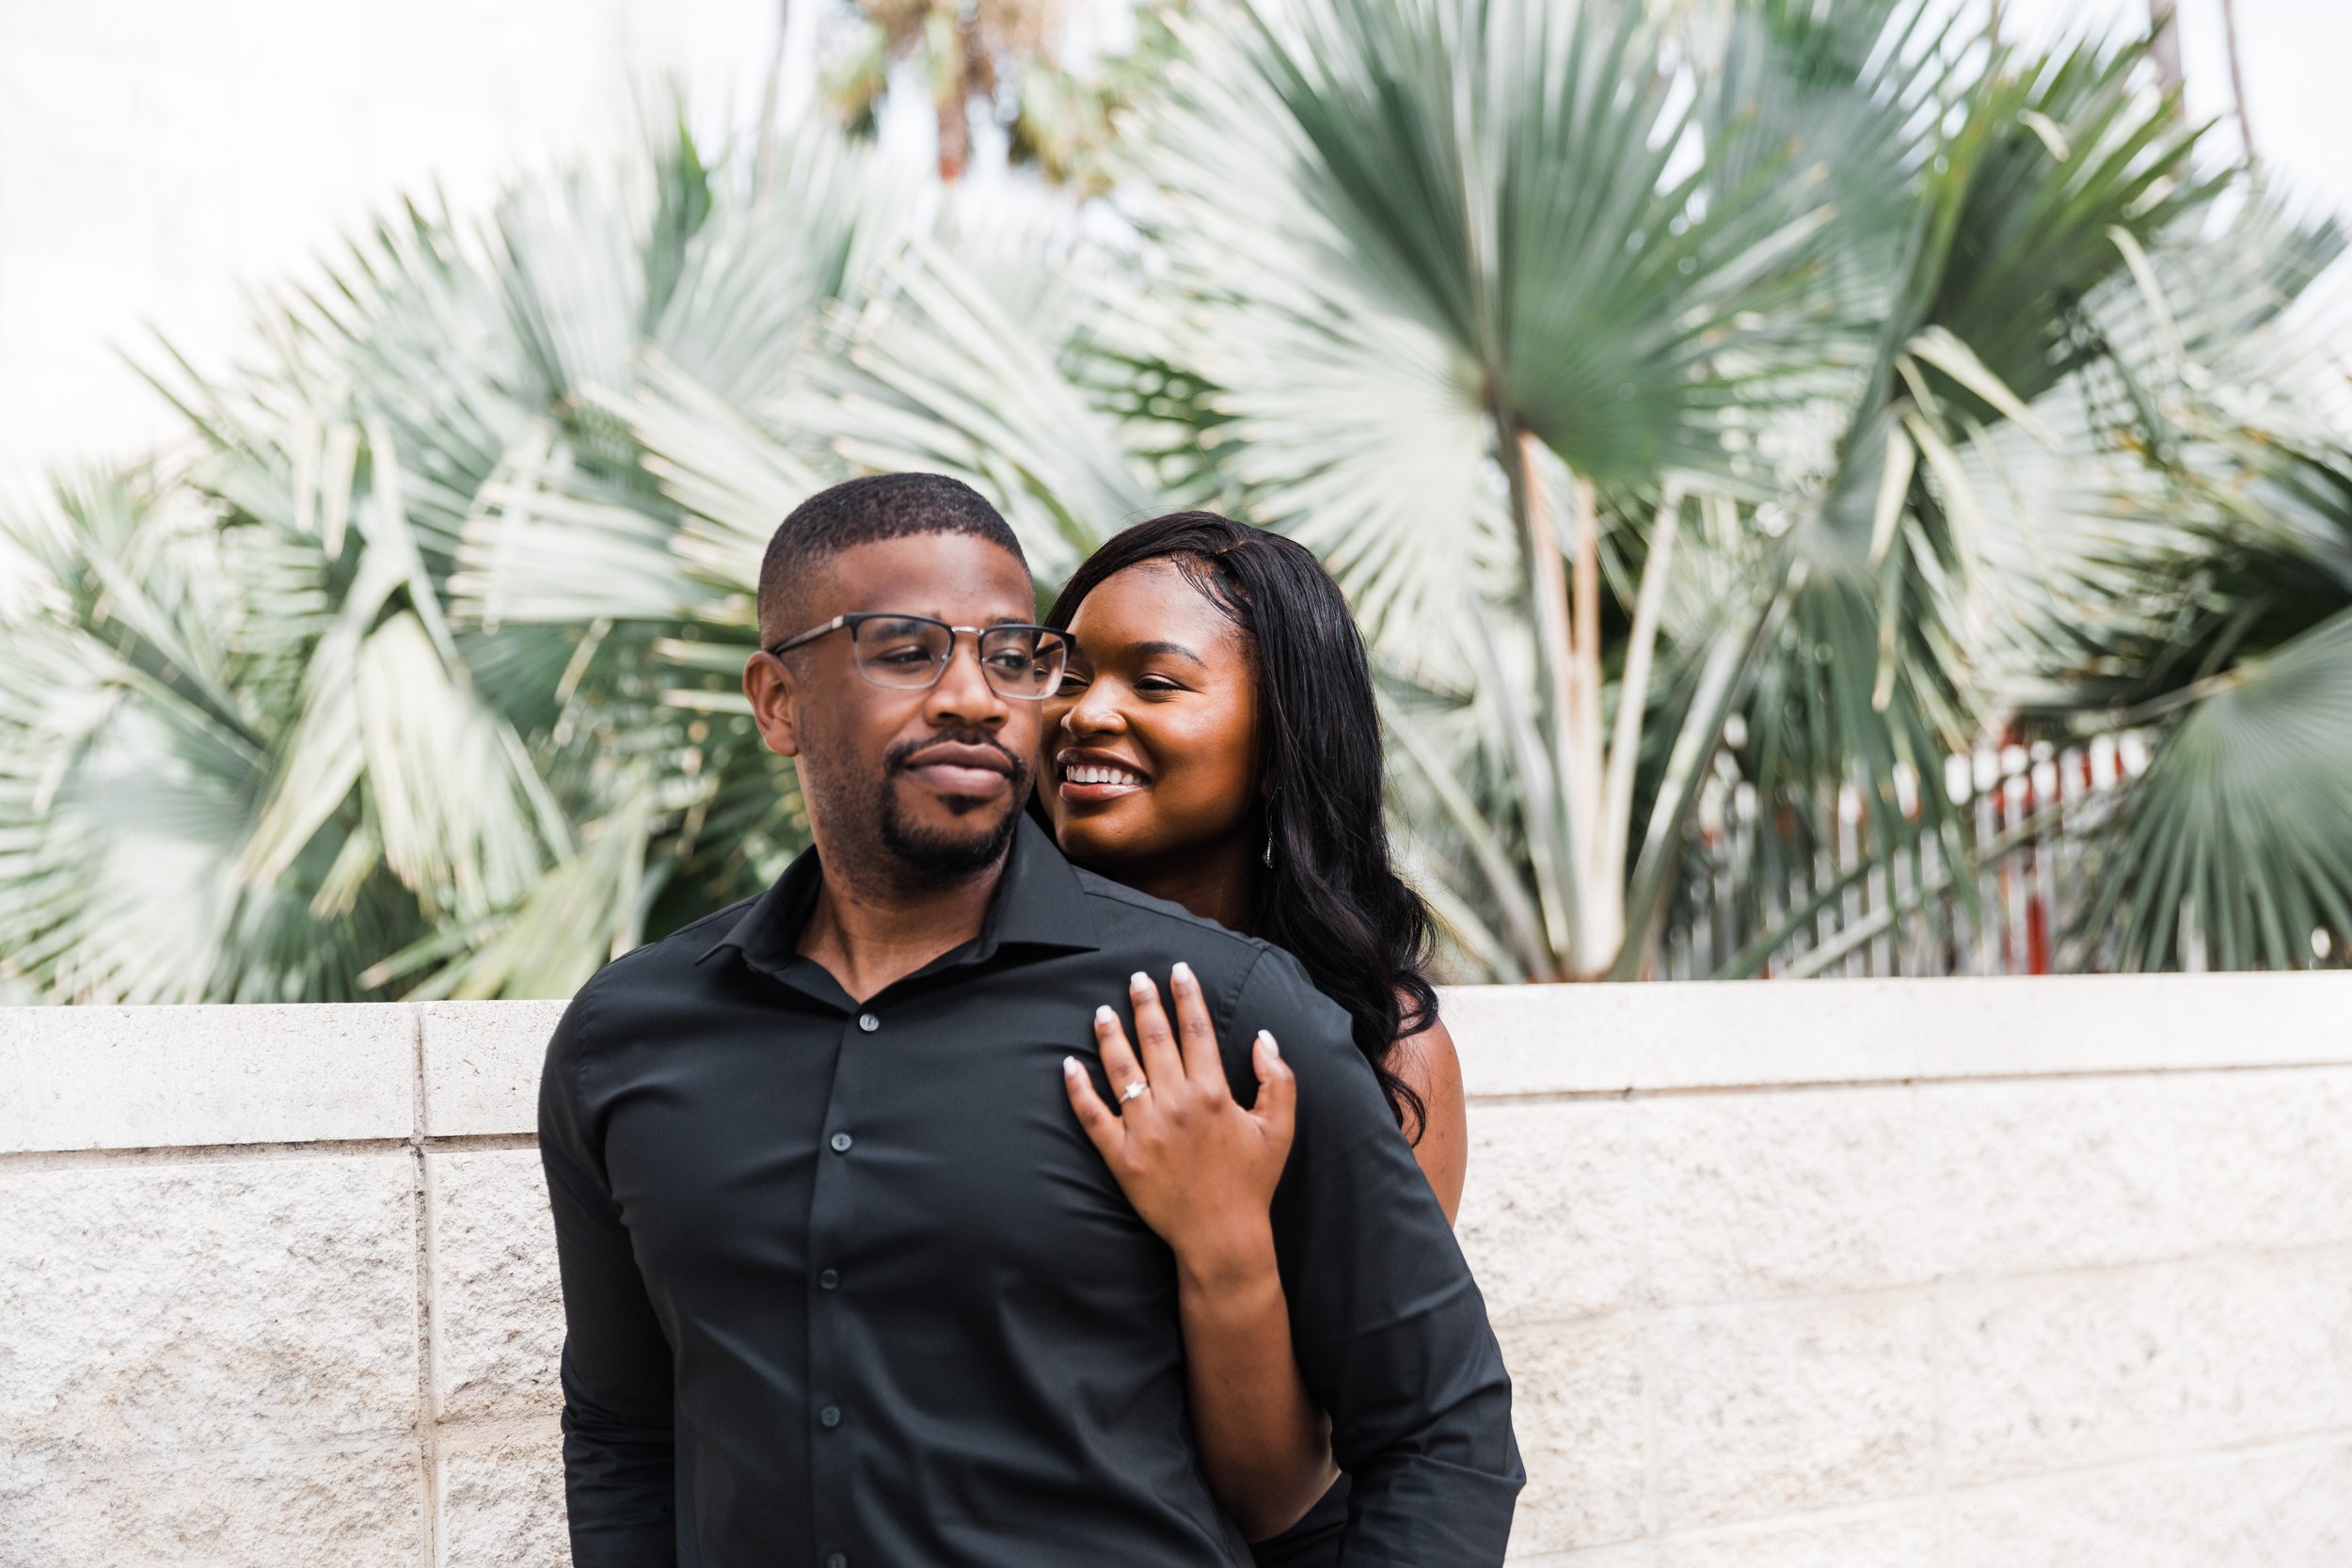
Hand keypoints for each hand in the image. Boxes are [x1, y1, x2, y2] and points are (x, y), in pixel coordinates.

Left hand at [1063, 963, 1296, 1274]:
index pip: (1196, 1031)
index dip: (1187, 996)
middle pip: (1155, 1041)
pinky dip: (1079, 1088)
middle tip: (1136, 978)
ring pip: (1121, 1070)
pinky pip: (1092, 1116)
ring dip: (1110, 1035)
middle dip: (1145, 1004)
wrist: (1221, 1236)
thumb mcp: (1279, 1130)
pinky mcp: (1121, 1156)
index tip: (1177, 971)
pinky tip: (1070, 1065)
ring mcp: (1145, 1129)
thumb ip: (1277, 1081)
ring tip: (1103, 1010)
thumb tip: (1264, 1038)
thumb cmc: (1252, 1182)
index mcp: (1212, 1093)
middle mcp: (1176, 1105)